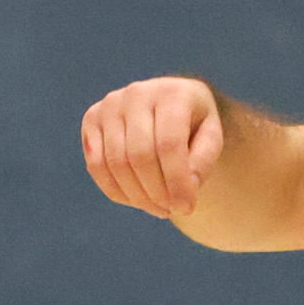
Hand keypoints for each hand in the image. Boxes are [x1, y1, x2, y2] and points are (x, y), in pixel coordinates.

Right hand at [81, 77, 225, 221]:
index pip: (169, 144)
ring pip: (115, 164)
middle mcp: (137, 93)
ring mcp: (110, 104)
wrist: (168, 104)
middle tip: (170, 211)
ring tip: (158, 208)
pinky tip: (136, 199)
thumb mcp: (211, 139)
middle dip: (155, 192)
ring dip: (137, 196)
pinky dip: (115, 190)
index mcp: (172, 93)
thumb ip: (203, 162)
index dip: (176, 181)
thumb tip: (183, 192)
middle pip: (140, 156)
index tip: (186, 208)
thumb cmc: (193, 125)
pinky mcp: (92, 118)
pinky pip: (96, 165)